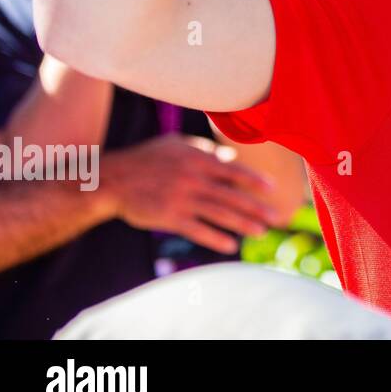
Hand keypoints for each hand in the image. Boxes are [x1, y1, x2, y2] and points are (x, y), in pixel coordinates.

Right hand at [98, 133, 284, 253]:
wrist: (113, 180)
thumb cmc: (147, 159)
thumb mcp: (177, 145)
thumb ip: (204, 149)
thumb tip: (231, 156)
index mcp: (197, 160)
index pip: (233, 171)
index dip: (254, 180)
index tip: (273, 188)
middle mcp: (193, 179)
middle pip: (231, 196)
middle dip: (256, 207)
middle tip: (277, 217)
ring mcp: (181, 199)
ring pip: (218, 214)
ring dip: (242, 224)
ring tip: (261, 232)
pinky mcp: (169, 217)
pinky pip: (197, 230)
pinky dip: (215, 238)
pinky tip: (231, 246)